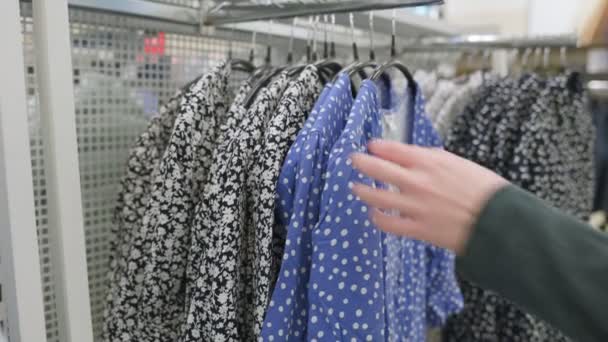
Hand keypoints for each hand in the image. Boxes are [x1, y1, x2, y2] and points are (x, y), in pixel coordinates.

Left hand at [350, 140, 507, 253]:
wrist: (499, 221)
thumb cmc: (485, 190)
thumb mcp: (460, 164)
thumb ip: (434, 160)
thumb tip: (417, 156)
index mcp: (429, 162)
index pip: (393, 149)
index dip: (377, 146)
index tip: (370, 145)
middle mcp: (417, 181)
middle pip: (378, 168)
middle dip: (361, 162)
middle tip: (353, 160)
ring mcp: (415, 206)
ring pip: (376, 196)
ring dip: (362, 190)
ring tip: (354, 186)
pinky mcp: (417, 228)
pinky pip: (388, 223)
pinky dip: (377, 217)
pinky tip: (373, 213)